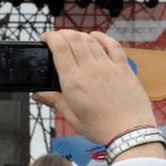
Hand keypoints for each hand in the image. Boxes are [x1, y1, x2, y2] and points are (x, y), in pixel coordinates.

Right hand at [34, 31, 159, 149]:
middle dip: (62, 33)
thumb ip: (54, 101)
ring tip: (72, 39)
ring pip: (91, 40)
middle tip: (56, 38)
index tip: (45, 38)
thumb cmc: (100, 127)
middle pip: (74, 39)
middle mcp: (90, 69)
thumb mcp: (72, 117)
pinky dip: (101, 37)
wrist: (129, 131)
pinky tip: (95, 36)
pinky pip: (112, 44)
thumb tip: (37, 94)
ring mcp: (108, 66)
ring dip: (79, 35)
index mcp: (74, 82)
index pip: (59, 48)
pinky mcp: (123, 67)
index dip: (50, 38)